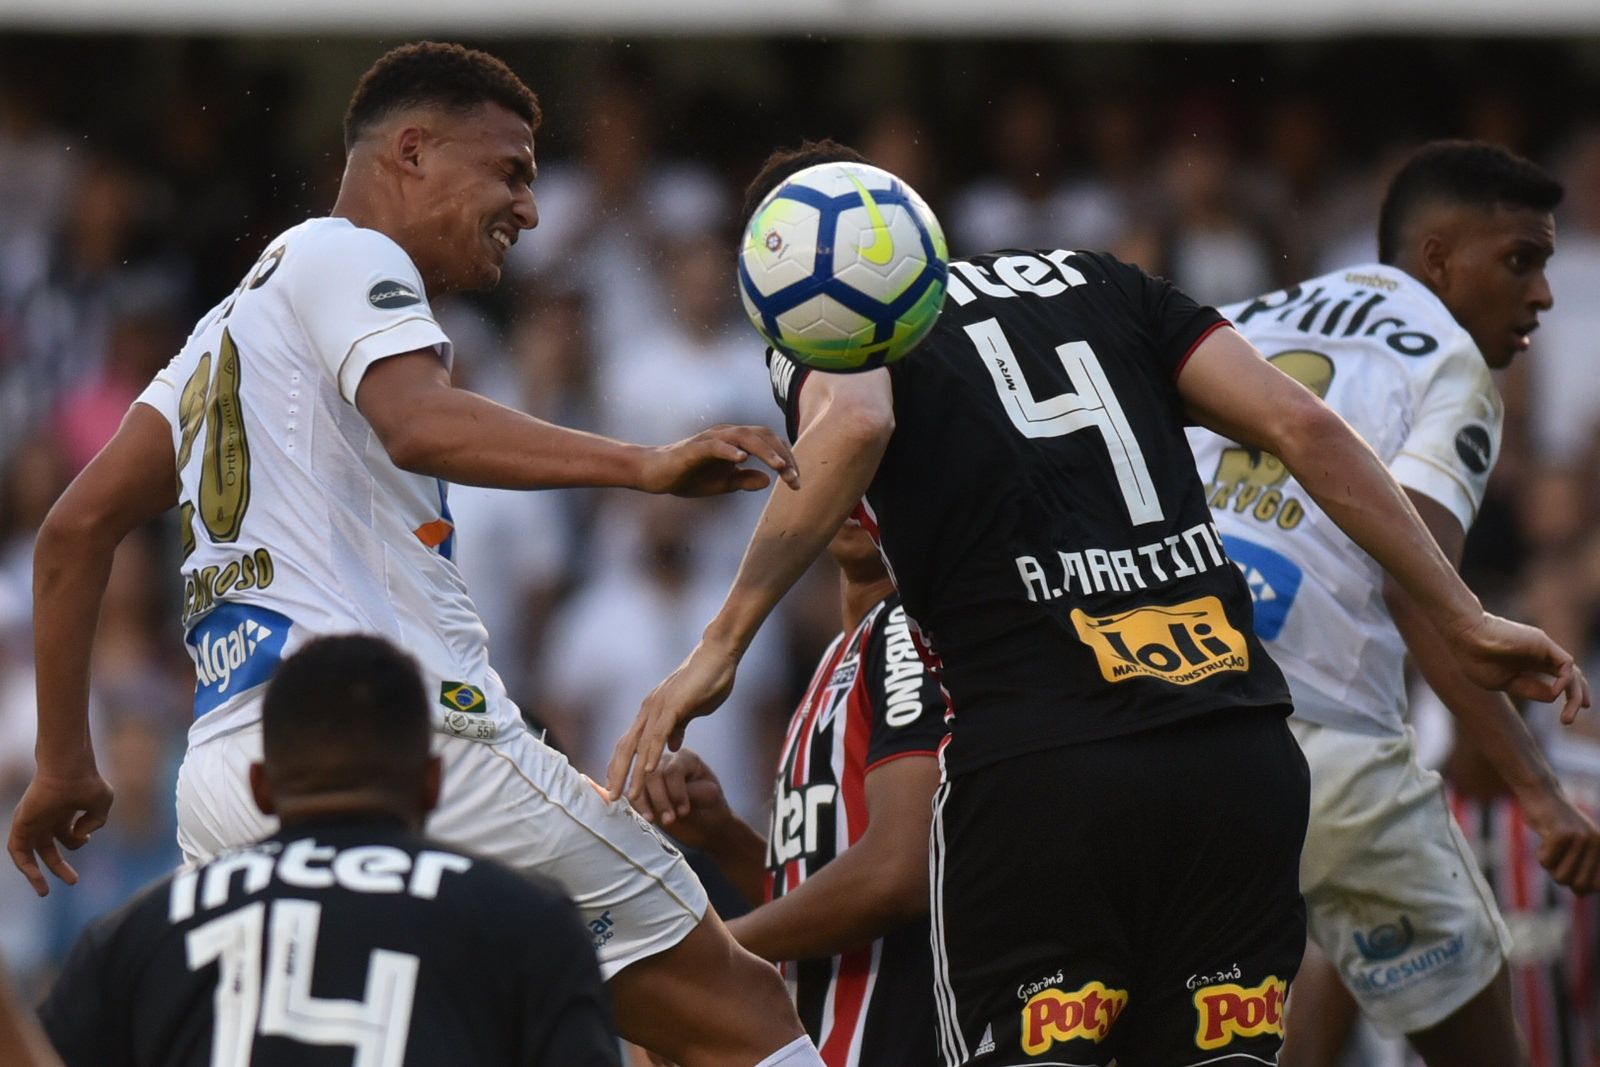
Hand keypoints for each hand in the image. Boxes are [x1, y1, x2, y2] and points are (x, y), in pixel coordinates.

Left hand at [8, 767, 113, 896]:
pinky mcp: (21, 825)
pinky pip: (17, 851)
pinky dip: (24, 865)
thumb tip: (80, 837)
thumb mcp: (101, 804)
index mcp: (63, 812)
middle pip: (49, 849)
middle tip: (74, 881)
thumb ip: (96, 822)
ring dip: (36, 875)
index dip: (79, 842)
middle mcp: (46, 818)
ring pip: (30, 854)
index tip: (86, 837)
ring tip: (44, 892)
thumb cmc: (86, 782)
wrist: (68, 769)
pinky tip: (35, 876)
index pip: (66, 836)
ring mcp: (33, 822)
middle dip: (60, 867)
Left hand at [607, 641, 738, 802]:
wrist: (718, 655)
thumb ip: (678, 728)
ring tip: (631, 795)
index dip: (621, 767)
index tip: (617, 788)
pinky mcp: (673, 704)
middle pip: (626, 747)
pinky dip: (653, 752)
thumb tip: (672, 746)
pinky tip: (650, 771)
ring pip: (641, 745)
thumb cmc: (707, 681)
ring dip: (635, 772)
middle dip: (618, 775)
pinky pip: (660, 733)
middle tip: (613, 800)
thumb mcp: (690, 711)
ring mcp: (659, 707)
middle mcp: (649, 711)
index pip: (629, 744)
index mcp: (652, 713)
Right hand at [634, 749, 734, 852]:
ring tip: (654, 820)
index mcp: (686, 759)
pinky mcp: (642, 790)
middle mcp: (666, 762)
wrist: (706, 827)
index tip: (684, 811)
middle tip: (669, 820)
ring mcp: (652, 774)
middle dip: (659, 799)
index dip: (676, 791)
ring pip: (638, 783)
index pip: (673, 770)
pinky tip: (647, 817)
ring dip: (644, 803)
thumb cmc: (712, 808)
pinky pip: (631, 794)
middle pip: (653, 774)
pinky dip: (637, 806)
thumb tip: (669, 792)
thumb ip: (690, 790)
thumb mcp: (709, 796)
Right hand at [640, 425, 800, 496]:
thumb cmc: (690, 476)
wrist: (656, 475)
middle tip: (793, 479)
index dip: (787, 459)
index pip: (770, 443)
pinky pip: (715, 445)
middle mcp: (727, 435)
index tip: (796, 482)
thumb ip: (745, 480)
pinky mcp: (694, 448)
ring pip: (744, 437)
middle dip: (782, 456)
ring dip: (764, 451)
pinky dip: (729, 450)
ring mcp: (711, 439)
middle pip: (763, 436)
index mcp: (737, 442)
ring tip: (778, 466)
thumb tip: (767, 480)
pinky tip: (742, 459)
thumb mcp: (723, 484)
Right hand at [1447, 613, 1590, 723]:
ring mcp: (1542, 648)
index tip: (1564, 719)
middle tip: (1577, 715)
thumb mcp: (1502, 682)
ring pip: (1570, 671)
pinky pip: (1566, 664)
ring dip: (1575, 694)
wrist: (1465, 637)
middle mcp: (1536, 655)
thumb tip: (1554, 696)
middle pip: (1567, 676)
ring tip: (1570, 715)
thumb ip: (1527, 689)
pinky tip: (1557, 693)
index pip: (1553, 681)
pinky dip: (1566, 681)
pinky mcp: (1543, 643)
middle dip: (1577, 696)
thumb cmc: (1474, 659)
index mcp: (1524, 665)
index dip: (1561, 697)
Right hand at [1525, 792, 1599, 893]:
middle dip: (1562, 876)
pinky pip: (1546, 862)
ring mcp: (1580, 837)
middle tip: (1557, 859)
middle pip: (1578, 886)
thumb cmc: (1556, 823)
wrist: (1542, 793)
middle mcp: (1596, 843)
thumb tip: (1582, 894)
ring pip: (1561, 877)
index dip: (1582, 887)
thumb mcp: (1574, 846)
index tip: (1570, 873)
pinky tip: (1544, 837)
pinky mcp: (1562, 833)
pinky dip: (1540, 854)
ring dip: (1550, 866)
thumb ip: (1582, 868)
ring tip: (1550, 847)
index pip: (1598, 886)